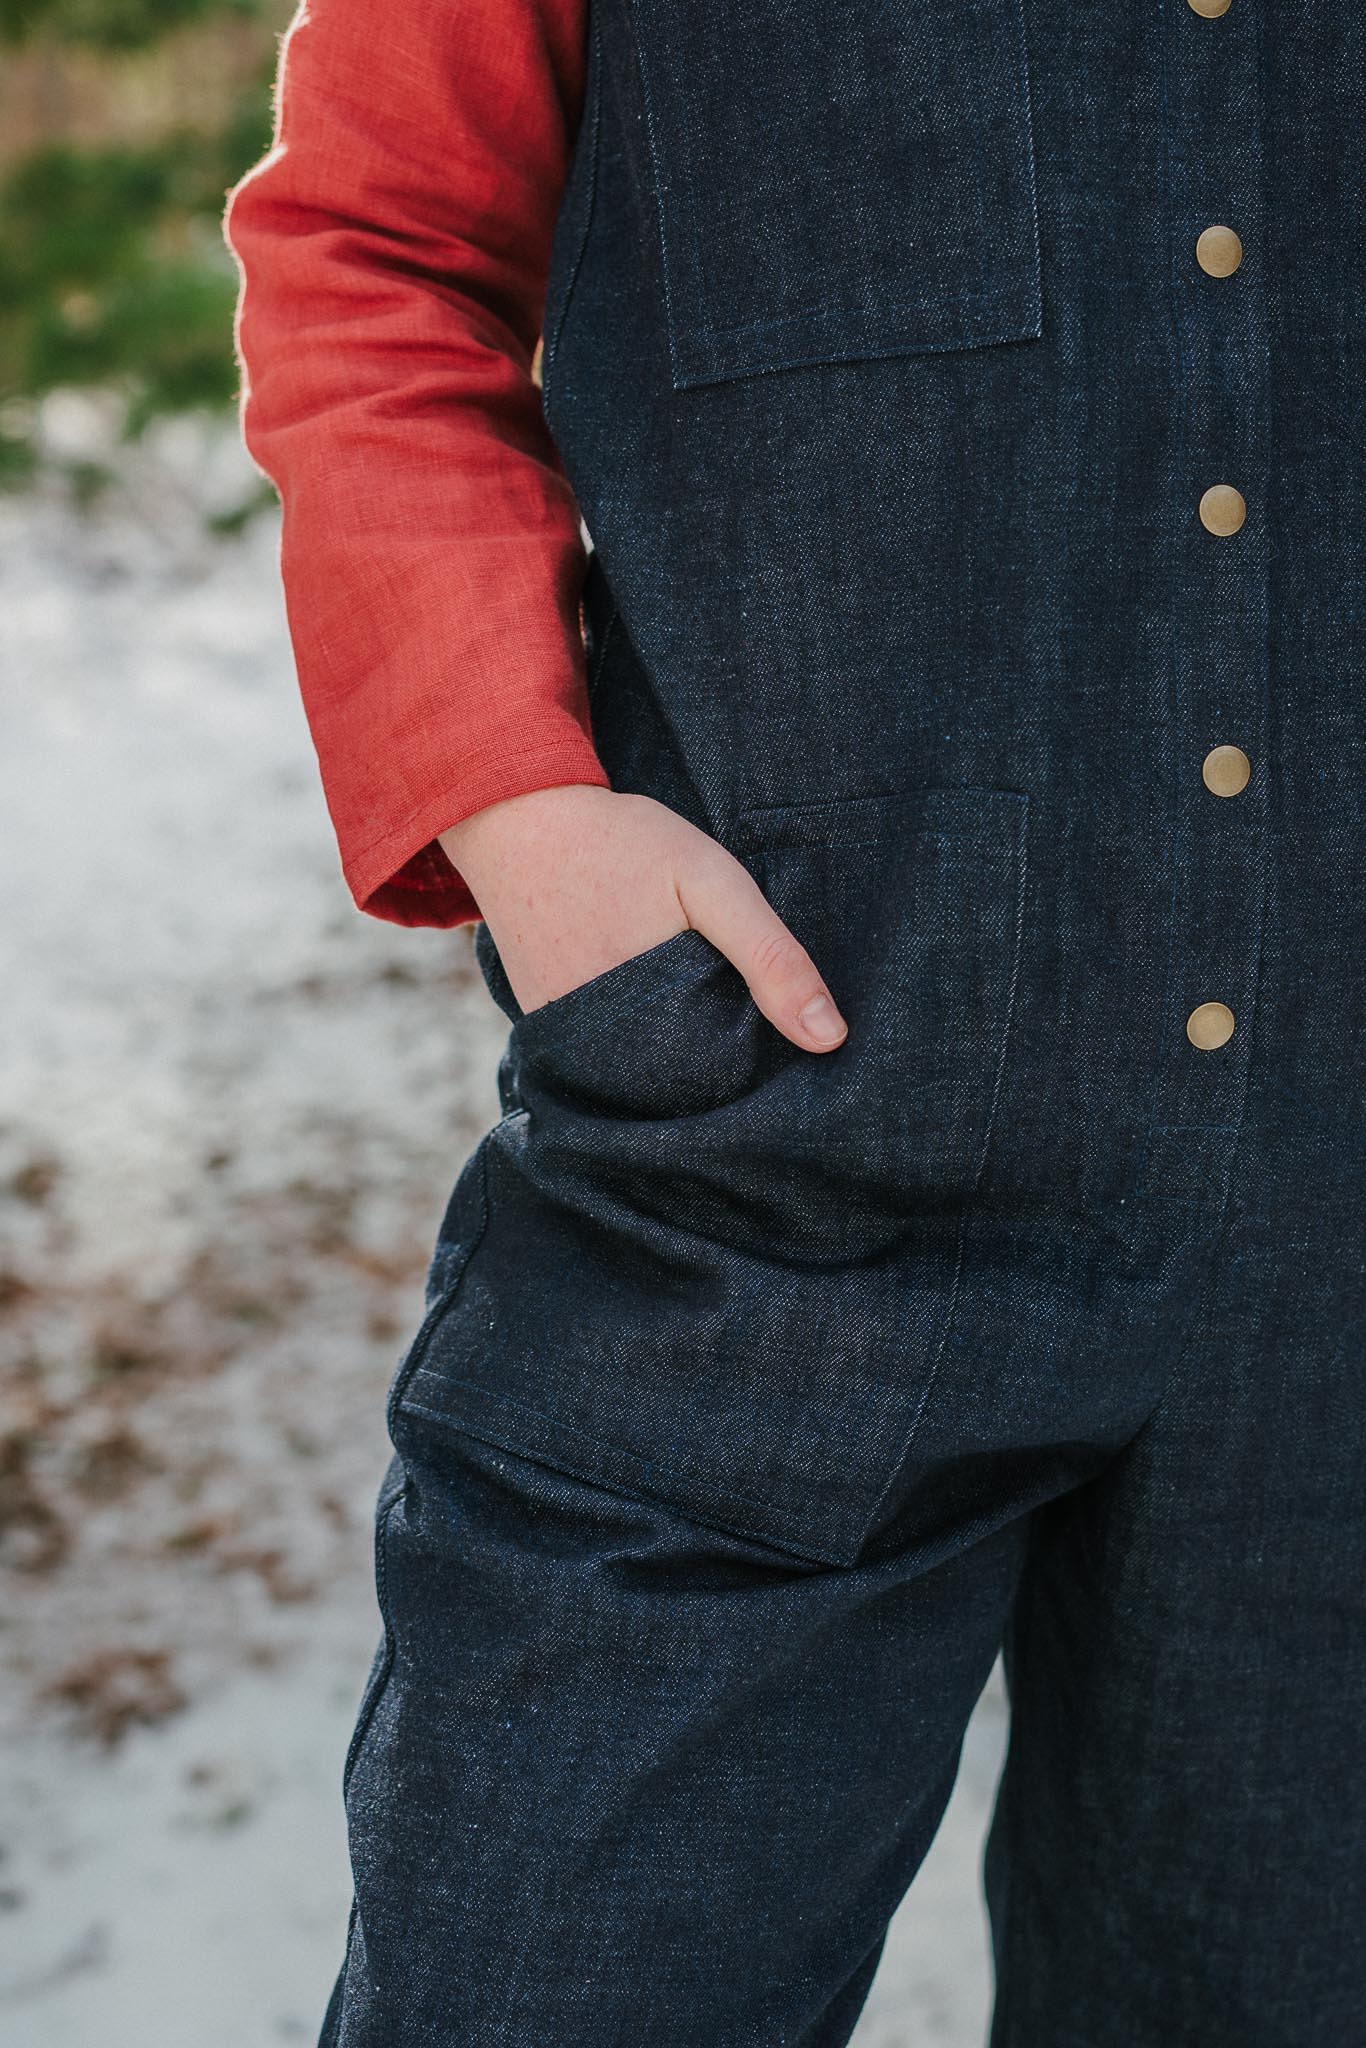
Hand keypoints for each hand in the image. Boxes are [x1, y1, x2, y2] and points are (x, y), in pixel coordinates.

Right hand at [438, 785, 847, 1052]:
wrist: (515, 818)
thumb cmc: (621, 844)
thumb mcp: (711, 882)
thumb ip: (771, 956)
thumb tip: (830, 1039)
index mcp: (652, 1026)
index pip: (724, 1083)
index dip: (758, 1063)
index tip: (778, 1038)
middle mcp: (601, 1051)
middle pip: (681, 1087)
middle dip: (716, 1062)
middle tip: (727, 1003)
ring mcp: (565, 1042)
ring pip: (640, 1075)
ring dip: (672, 1053)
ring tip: (690, 1001)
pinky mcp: (542, 1027)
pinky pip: (600, 1053)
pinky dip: (631, 1035)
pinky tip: (649, 995)